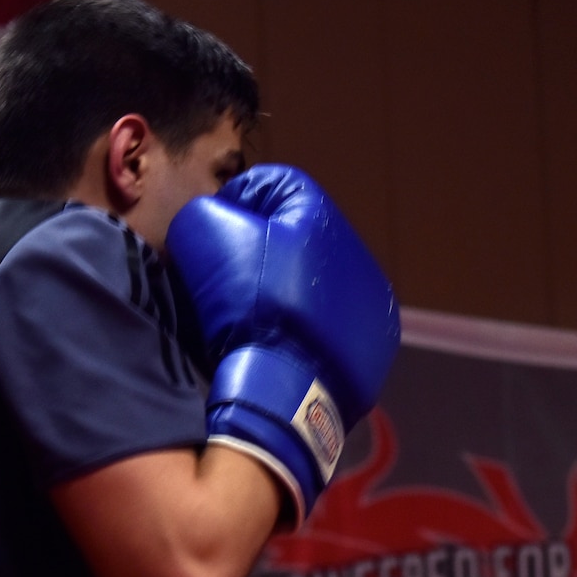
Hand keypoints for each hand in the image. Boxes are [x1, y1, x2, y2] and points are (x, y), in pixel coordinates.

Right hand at [167, 166, 400, 524]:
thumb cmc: (245, 304)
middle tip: (232, 280)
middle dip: (263, 250)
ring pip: (317, 282)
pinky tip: (283, 343)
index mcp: (324, 216)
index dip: (236, 205)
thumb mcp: (202, 234)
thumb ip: (208, 209)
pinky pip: (333, 326)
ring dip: (288, 290)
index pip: (274, 187)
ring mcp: (373, 306)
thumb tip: (218, 218)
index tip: (215, 238)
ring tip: (258, 316)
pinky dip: (309, 328)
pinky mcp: (374, 349)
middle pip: (298, 236)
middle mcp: (360, 255)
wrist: (284, 389)